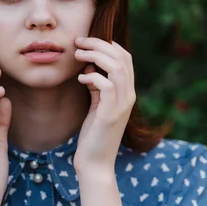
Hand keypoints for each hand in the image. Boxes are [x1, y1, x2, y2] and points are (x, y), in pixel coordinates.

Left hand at [74, 36, 135, 172]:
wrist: (95, 163)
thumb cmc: (93, 134)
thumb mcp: (97, 105)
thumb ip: (97, 86)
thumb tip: (88, 68)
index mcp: (127, 92)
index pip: (125, 57)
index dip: (107, 44)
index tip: (86, 42)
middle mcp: (129, 96)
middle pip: (121, 57)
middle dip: (99, 44)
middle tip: (78, 41)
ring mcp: (122, 105)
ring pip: (116, 67)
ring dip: (95, 56)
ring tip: (77, 54)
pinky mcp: (111, 114)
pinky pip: (107, 85)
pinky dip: (93, 77)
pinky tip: (81, 80)